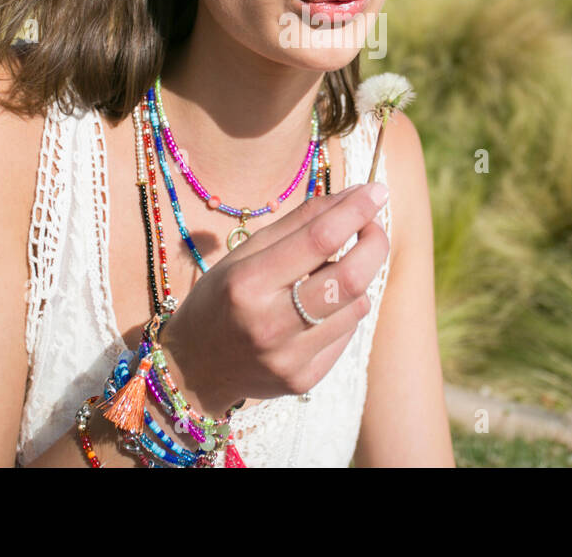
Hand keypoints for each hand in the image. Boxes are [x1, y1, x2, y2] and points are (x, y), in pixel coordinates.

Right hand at [158, 182, 390, 416]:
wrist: (194, 368)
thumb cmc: (221, 298)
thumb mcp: (245, 252)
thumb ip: (299, 223)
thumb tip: (354, 198)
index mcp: (247, 283)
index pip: (318, 239)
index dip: (355, 211)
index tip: (376, 191)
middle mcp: (269, 324)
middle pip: (350, 278)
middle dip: (374, 244)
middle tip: (373, 227)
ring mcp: (290, 358)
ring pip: (357, 305)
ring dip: (357, 279)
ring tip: (330, 272)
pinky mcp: (305, 379)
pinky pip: (348, 332)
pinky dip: (344, 309)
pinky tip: (320, 307)